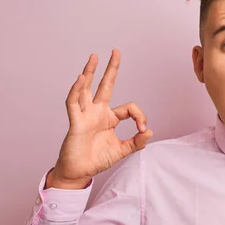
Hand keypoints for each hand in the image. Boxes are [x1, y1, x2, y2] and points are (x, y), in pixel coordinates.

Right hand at [50, 49, 152, 187]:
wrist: (80, 172)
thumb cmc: (97, 159)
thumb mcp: (122, 150)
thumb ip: (136, 142)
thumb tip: (149, 131)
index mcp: (109, 118)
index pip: (129, 108)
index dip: (140, 116)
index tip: (142, 130)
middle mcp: (97, 112)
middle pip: (105, 86)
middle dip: (111, 69)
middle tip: (116, 51)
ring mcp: (85, 115)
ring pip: (86, 89)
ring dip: (90, 73)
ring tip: (94, 57)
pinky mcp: (75, 122)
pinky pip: (74, 103)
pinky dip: (76, 91)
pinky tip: (81, 79)